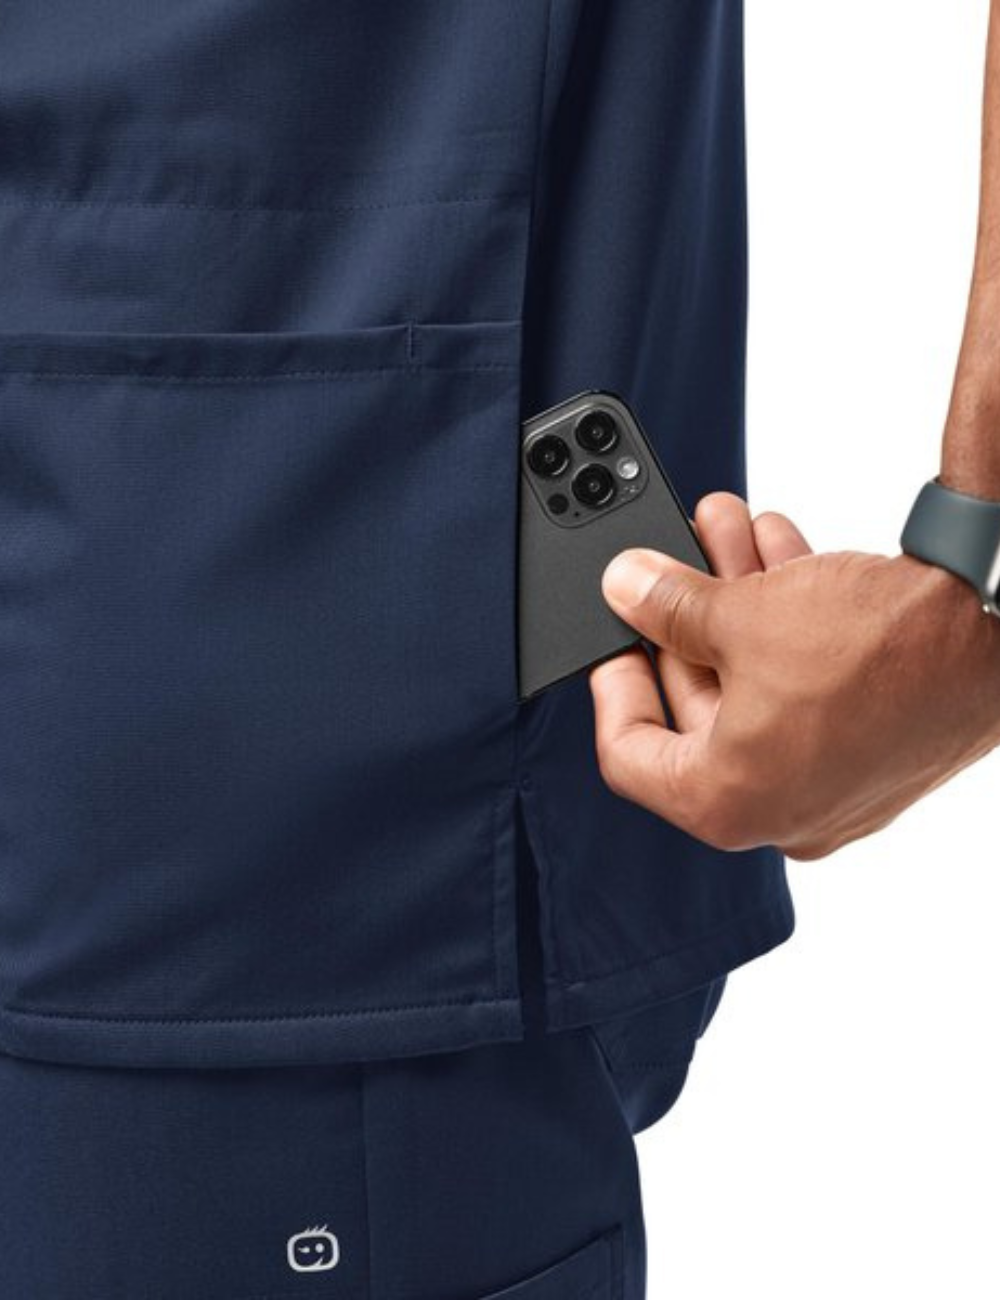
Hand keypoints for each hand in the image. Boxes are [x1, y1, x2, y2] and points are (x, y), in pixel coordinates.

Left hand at [588, 492, 999, 859]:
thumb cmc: (883, 647)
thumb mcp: (743, 614)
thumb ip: (665, 605)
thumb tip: (626, 589)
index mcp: (730, 803)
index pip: (630, 756)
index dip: (613, 685)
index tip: (613, 637)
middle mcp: (780, 809)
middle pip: (698, 708)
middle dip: (683, 617)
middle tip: (666, 563)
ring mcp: (829, 783)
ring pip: (755, 685)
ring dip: (733, 603)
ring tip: (721, 532)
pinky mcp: (869, 749)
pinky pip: (803, 688)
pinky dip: (784, 625)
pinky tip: (773, 554)